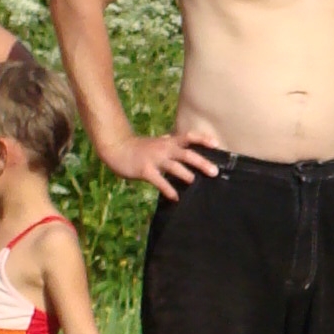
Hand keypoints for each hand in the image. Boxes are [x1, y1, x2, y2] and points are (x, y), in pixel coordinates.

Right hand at [103, 127, 222, 199]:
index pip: (189, 136)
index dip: (203, 139)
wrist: (117, 148)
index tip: (217, 144)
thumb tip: (188, 149)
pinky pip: (159, 181)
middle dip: (201, 162)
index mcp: (169, 142)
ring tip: (194, 181)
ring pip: (174, 166)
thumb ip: (172, 145)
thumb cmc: (141, 148)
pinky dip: (168, 189)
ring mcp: (155, 159)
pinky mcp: (145, 170)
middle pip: (186, 154)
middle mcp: (164, 149)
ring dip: (185, 174)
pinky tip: (175, 197)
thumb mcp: (159, 143)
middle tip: (214, 172)